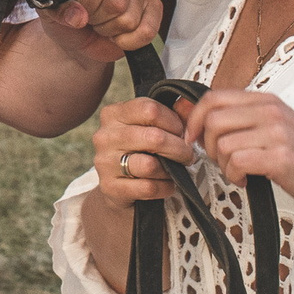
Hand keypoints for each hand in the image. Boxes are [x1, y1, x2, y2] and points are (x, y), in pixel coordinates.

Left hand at [42, 0, 161, 64]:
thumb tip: (78, 16)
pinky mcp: (153, 4)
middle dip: (100, 20)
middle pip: (117, 3)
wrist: (79, 37)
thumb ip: (61, 12)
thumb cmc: (67, 16)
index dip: (87, 4)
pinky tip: (119, 36)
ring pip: (130, 19)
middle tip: (91, 19)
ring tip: (103, 24)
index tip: (80, 10)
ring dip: (112, 31)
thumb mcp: (52, 12)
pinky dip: (130, 41)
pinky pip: (148, 30)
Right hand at [90, 93, 194, 211]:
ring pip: (151, 165)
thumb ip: (170, 115)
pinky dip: (164, 187)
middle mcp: (105, 136)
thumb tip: (188, 106)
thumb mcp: (148, 128)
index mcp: (113, 114)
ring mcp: (105, 162)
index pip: (150, 109)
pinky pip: (148, 187)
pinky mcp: (110, 187)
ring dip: (170, 170)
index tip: (181, 132)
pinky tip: (166, 185)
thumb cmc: (137, 151)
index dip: (173, 122)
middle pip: (154, 137)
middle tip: (187, 155)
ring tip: (174, 171)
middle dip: (179, 148)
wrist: (116, 186)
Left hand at [188, 89, 293, 210]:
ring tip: (238, 171)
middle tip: (221, 160)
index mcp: (266, 101)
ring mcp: (277, 133)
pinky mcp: (281, 157)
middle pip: (213, 119)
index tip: (193, 138)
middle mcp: (271, 111)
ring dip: (223, 164)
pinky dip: (234, 175)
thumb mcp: (268, 128)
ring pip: (223, 143)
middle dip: (208, 145)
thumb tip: (188, 113)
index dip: (195, 118)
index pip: (214, 97)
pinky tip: (245, 179)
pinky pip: (238, 162)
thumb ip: (235, 119)